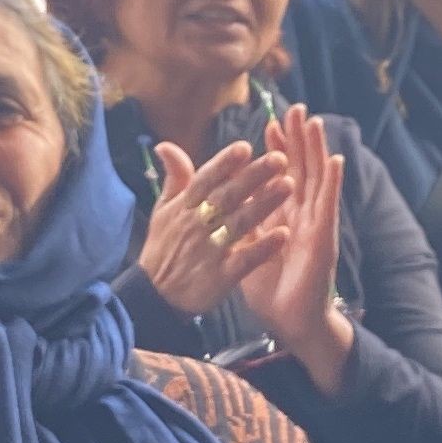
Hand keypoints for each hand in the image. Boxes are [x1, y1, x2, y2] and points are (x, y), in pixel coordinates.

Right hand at [139, 138, 291, 319]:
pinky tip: (282, 235)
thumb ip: (174, 178)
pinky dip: (262, 248)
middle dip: (253, 176)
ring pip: (239, 223)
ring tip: (288, 186)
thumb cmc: (162, 249)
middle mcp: (197, 226)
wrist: (154, 296)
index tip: (245, 147)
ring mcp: (209, 252)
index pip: (205, 179)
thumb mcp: (162, 211)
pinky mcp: (220, 277)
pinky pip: (244, 260)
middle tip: (280, 159)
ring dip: (264, 205)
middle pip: (227, 196)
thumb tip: (166, 145)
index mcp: (184, 208)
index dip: (224, 163)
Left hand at [236, 108, 354, 393]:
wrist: (288, 319)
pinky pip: (328, 205)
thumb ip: (231, 221)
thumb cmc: (268, 287)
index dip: (276, 150)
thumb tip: (214, 201)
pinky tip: (335, 160)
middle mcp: (301, 215)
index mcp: (281, 216)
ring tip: (315, 122)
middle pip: (301, 169)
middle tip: (296, 109)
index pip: (279, 175)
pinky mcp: (324, 237)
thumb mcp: (243, 247)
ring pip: (316, 179)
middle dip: (298, 140)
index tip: (269, 124)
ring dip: (317, 150)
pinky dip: (332, 182)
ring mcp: (315, 224)